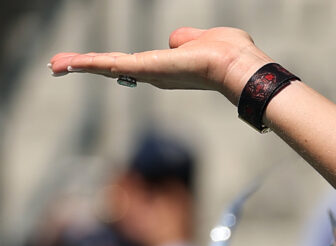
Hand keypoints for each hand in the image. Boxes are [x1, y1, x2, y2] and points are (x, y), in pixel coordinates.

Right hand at [50, 27, 271, 102]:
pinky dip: (89, 63)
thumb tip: (177, 41)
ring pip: (106, 67)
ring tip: (55, 64)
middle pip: (112, 68)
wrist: (238, 66)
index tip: (87, 63)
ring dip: (79, 64)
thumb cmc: (231, 54)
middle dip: (84, 66)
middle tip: (58, 65)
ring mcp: (149, 73)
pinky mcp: (147, 69)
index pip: (129, 65)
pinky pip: (112, 64)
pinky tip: (68, 63)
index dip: (107, 63)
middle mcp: (154, 74)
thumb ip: (186, 40)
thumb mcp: (202, 40)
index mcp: (165, 67)